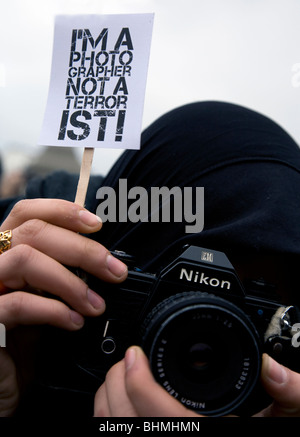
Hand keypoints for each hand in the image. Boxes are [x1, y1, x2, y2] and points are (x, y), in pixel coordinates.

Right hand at [0, 198, 127, 415]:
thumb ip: (61, 273)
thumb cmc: (25, 338)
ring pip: (25, 259)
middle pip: (33, 232)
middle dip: (82, 250)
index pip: (28, 213)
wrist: (4, 382)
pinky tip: (74, 322)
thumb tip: (103, 259)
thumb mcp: (45, 299)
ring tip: (96, 305)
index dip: (62, 211)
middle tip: (115, 272)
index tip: (97, 225)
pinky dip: (54, 310)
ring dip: (70, 281)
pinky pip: (18, 303)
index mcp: (5, 252)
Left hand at [94, 347, 299, 416]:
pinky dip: (106, 418)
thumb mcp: (279, 425)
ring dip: (107, 399)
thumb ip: (286, 397)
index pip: (161, 418)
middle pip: (124, 421)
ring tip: (119, 377)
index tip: (134, 356)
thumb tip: (272, 366)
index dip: (139, 382)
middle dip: (117, 382)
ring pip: (109, 431)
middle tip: (128, 360)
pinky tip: (117, 405)